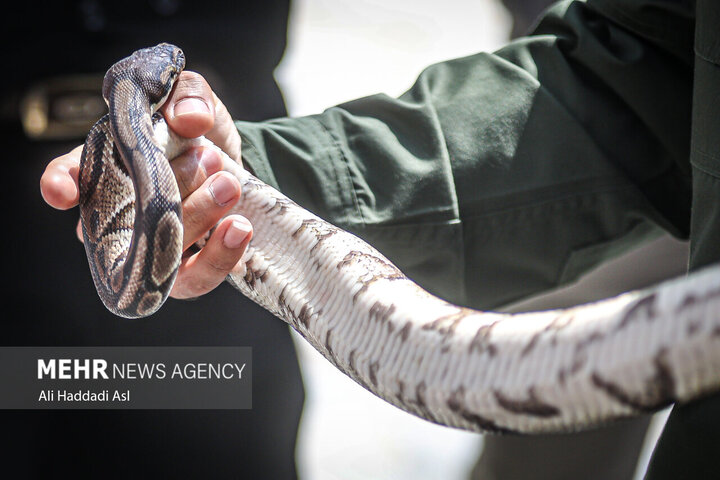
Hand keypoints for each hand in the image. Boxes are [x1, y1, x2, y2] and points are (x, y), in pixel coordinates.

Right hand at [40, 71, 251, 298]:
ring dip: (195, 217)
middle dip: (166, 189)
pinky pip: (194, 280)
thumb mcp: (195, 99)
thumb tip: (191, 118)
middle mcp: (119, 214)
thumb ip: (190, 94)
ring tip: (229, 184)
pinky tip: (239, 228)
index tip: (62, 191)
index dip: (61, 183)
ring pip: (157, 253)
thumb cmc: (198, 131)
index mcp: (106, 166)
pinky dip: (219, 255)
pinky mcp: (186, 274)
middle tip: (208, 157)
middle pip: (122, 218)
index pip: (69, 176)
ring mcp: (150, 251)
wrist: (237, 165)